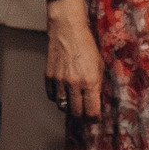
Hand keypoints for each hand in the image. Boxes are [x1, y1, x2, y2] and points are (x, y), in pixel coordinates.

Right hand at [44, 0, 103, 120]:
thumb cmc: (86, 45)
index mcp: (90, 81)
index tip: (95, 119)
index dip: (94, 118)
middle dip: (82, 117)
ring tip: (74, 105)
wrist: (67, 30)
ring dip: (69, 108)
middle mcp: (74, 84)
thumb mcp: (99, 65)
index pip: (92, 111)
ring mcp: (60, 81)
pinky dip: (58, 99)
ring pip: (63, 107)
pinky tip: (63, 94)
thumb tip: (97, 100)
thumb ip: (97, 84)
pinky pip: (53, 97)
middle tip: (85, 115)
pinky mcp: (49, 77)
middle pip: (77, 113)